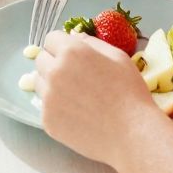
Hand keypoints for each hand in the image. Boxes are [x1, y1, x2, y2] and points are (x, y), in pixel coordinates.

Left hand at [34, 30, 155, 164]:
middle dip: (54, 63)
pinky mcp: (48, 120)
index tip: (72, 55)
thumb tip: (76, 38)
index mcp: (71, 52)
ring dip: (51, 84)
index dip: (62, 45)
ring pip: (39, 83)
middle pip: (41, 60)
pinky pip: (44, 107)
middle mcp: (54, 72)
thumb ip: (92, 43)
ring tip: (76, 96)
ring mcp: (48, 98)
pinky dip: (56, 108)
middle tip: (75, 77)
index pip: (51, 39)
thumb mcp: (118, 57)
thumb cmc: (130, 93)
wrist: (132, 134)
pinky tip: (77, 114)